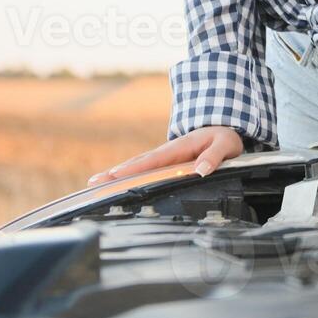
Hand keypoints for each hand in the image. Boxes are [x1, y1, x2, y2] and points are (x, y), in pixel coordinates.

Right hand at [86, 126, 242, 185]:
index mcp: (179, 147)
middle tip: (93, 184)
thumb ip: (214, 156)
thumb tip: (200, 170)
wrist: (223, 130)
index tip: (116, 175)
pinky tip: (113, 186)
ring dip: (116, 175)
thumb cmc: (223, 138)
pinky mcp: (164, 165)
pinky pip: (143, 171)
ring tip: (94, 185)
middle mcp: (166, 152)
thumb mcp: (225, 145)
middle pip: (137, 163)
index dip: (134, 168)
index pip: (153, 159)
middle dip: (115, 173)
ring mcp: (163, 158)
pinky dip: (127, 177)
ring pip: (137, 166)